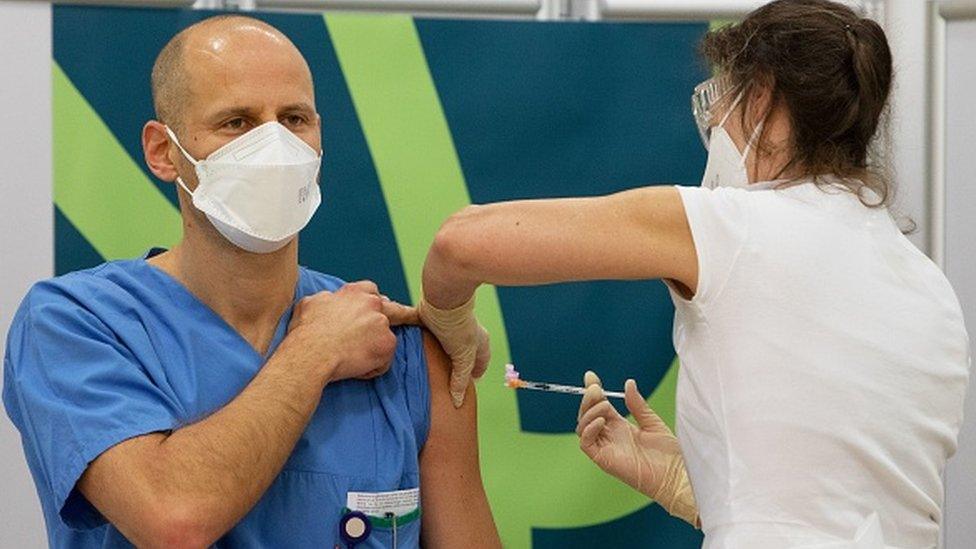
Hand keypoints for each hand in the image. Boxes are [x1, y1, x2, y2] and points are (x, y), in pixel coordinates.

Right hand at [285, 280, 398, 382]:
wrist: (311, 353)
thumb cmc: (306, 331)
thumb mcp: (311, 303)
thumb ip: (327, 299)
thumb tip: (329, 301)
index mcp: (355, 292)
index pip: (372, 291)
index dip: (372, 302)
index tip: (374, 308)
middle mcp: (373, 304)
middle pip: (393, 309)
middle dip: (401, 315)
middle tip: (410, 319)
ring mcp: (382, 324)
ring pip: (385, 338)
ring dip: (374, 348)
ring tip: (354, 359)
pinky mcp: (387, 345)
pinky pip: (383, 360)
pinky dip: (372, 367)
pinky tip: (356, 370)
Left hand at [417, 294, 489, 407]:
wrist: (443, 299)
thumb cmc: (459, 327)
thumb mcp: (463, 358)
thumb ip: (460, 380)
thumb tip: (457, 402)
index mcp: (482, 344)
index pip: (480, 367)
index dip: (471, 379)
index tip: (459, 391)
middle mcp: (469, 337)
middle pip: (462, 359)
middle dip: (453, 371)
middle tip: (442, 384)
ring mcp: (453, 331)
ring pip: (447, 350)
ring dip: (439, 359)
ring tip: (429, 372)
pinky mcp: (438, 325)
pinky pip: (433, 341)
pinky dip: (428, 348)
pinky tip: (420, 356)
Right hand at [576, 371, 699, 526]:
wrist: (676, 477)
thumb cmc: (669, 455)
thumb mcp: (653, 422)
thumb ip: (638, 405)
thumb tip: (628, 384)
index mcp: (620, 427)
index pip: (600, 406)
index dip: (593, 391)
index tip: (590, 376)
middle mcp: (610, 436)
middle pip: (588, 414)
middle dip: (588, 399)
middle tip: (595, 388)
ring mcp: (606, 448)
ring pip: (583, 427)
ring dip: (588, 412)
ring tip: (603, 404)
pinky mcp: (604, 460)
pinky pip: (586, 443)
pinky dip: (589, 429)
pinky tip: (601, 420)